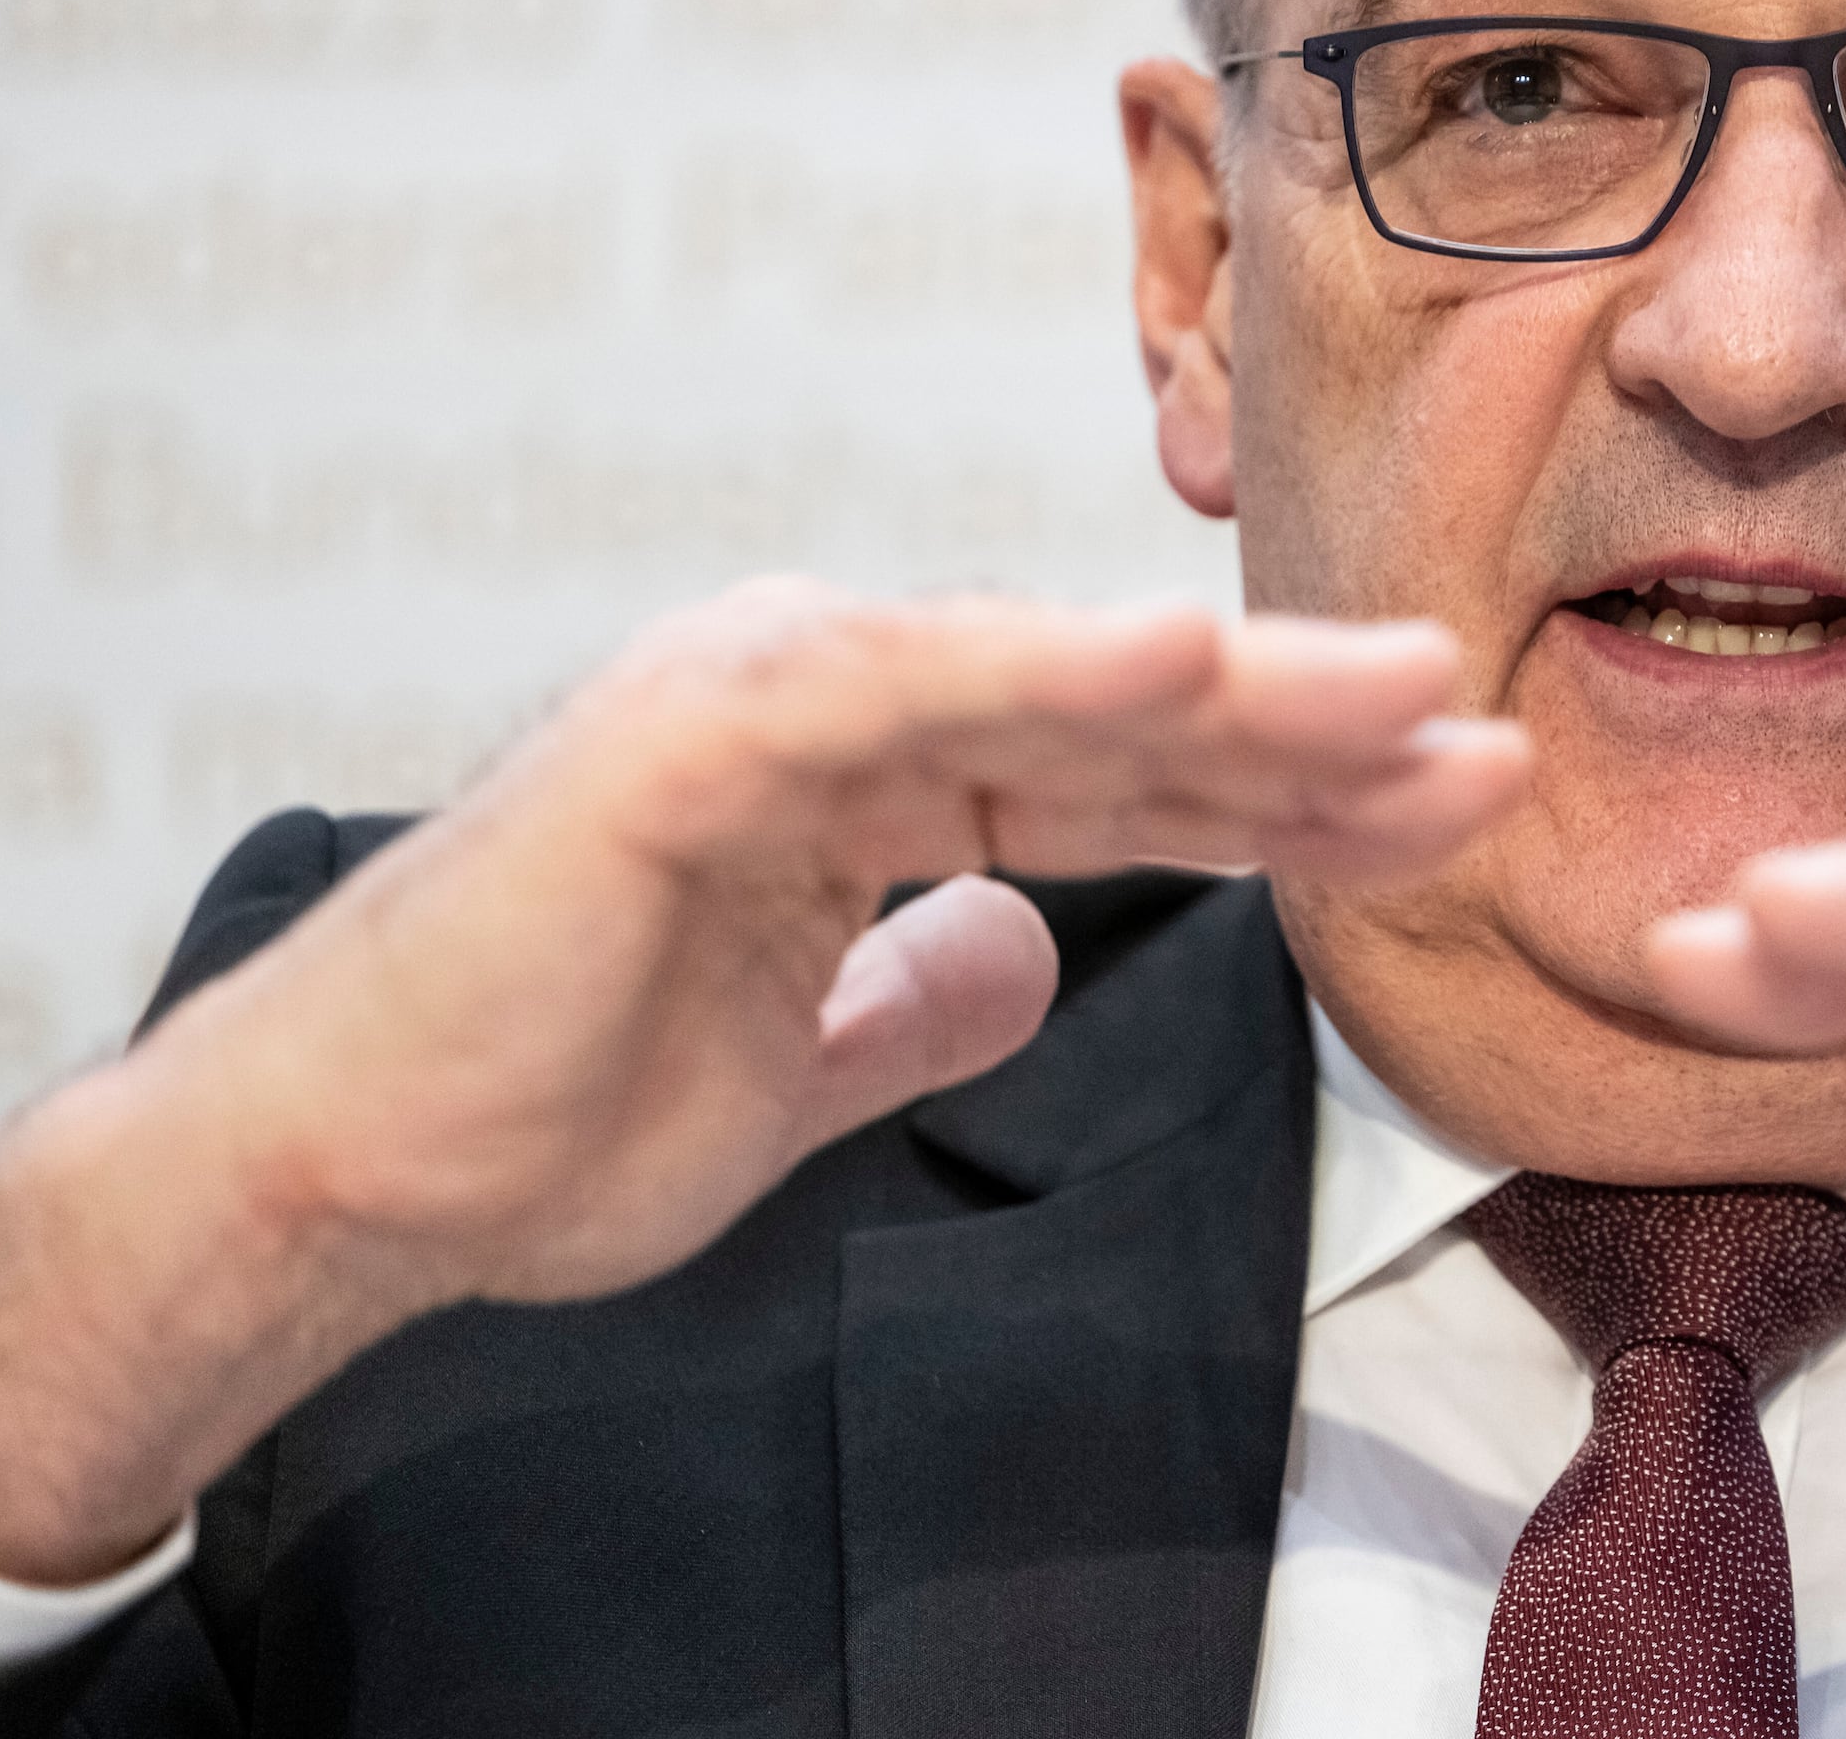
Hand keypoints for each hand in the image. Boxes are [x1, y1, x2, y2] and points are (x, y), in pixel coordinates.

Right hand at [0, 581, 1525, 1583]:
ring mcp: (759, 693)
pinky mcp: (690, 732)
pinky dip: (1036, 668)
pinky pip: (899, 689)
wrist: (352, 1177)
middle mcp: (825, 694)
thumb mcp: (799, 1064)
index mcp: (857, 760)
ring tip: (1408, 693)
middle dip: (1309, 735)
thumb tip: (1024, 956)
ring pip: (1039, 681)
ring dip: (1230, 688)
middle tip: (1493, 736)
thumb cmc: (546, 1113)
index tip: (1453, 806)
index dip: (1290, 796)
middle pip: (1114, 715)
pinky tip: (1181, 669)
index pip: (1120, 776)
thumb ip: (918, 995)